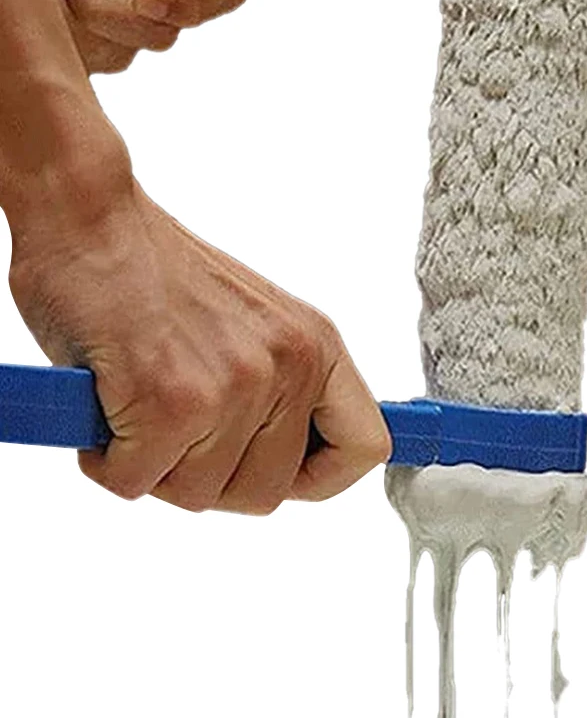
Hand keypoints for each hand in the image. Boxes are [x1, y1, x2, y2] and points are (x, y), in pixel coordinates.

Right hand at [7, 168, 389, 513]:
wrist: (91, 222)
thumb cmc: (157, 274)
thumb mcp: (254, 326)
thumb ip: (279, 392)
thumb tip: (283, 463)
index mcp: (316, 347)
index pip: (364, 446)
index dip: (320, 478)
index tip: (283, 476)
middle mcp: (288, 365)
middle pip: (267, 492)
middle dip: (209, 478)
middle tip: (174, 433)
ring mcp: (235, 384)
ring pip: (198, 494)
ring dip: (154, 466)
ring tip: (138, 405)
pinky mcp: (172, 401)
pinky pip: (136, 481)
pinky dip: (107, 459)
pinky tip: (106, 406)